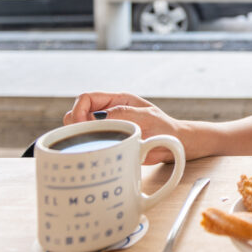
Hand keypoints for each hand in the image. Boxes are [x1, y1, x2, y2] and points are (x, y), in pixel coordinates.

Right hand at [63, 92, 180, 163]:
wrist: (176, 145)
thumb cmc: (165, 128)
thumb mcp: (145, 117)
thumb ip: (122, 115)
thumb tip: (96, 118)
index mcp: (118, 100)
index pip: (87, 98)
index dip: (79, 110)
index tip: (82, 125)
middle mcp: (110, 112)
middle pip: (78, 112)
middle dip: (75, 123)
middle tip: (82, 138)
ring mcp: (109, 128)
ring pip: (81, 129)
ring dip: (79, 136)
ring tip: (87, 145)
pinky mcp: (110, 143)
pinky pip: (91, 144)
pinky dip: (86, 147)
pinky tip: (91, 154)